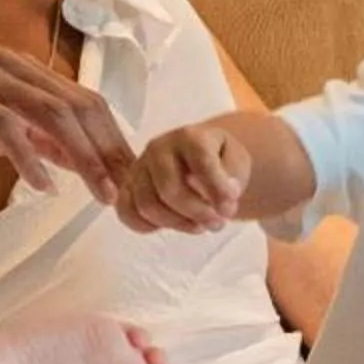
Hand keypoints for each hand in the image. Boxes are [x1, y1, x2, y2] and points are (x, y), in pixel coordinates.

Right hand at [0, 51, 134, 203]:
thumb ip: (35, 138)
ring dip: (81, 157)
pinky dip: (30, 159)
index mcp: (22, 67)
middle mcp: (9, 63)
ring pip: (51, 113)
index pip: (83, 100)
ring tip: (96, 193)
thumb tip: (80, 161)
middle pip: (77, 104)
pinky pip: (6, 127)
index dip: (111, 138)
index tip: (128, 176)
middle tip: (123, 190)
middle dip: (107, 149)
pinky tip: (42, 187)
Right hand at [117, 124, 251, 232]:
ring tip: (199, 226)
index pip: (201, 162)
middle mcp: (159, 148)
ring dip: (177, 224)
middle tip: (217, 223)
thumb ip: (233, 176)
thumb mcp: (237, 160)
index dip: (216, 190)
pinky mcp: (128, 186)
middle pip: (170, 190)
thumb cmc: (218, 159)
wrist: (199, 157)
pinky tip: (170, 225)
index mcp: (189, 136)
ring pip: (147, 206)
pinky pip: (126, 212)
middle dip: (197, 213)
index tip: (229, 209)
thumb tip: (224, 198)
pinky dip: (147, 226)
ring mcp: (139, 167)